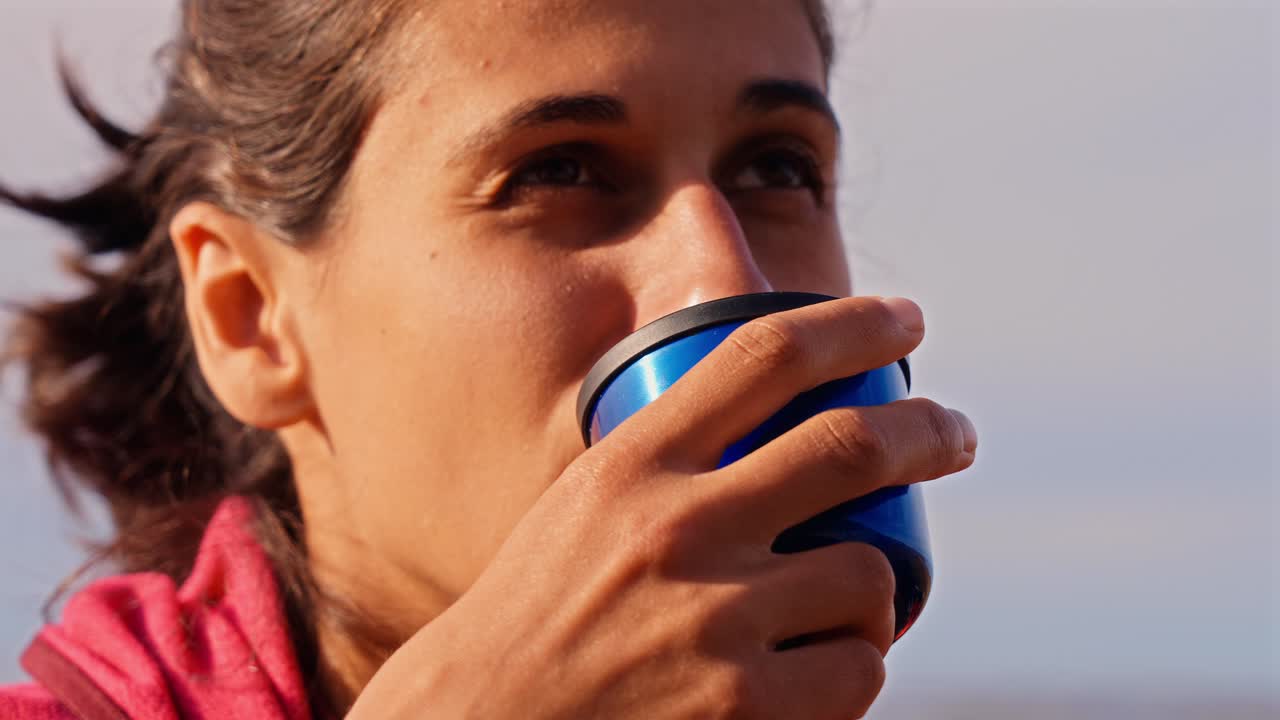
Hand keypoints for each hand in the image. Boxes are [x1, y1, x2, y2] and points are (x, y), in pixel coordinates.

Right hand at [347, 297, 976, 718]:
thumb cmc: (536, 620)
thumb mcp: (582, 511)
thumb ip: (664, 465)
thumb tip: (766, 425)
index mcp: (631, 465)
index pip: (763, 355)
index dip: (852, 322)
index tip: (901, 319)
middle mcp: (677, 528)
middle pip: (850, 443)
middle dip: (927, 428)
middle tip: (952, 432)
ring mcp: (717, 621)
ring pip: (868, 574)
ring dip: (877, 589)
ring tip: (852, 605)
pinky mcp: (747, 708)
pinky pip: (859, 669)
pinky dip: (856, 667)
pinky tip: (823, 671)